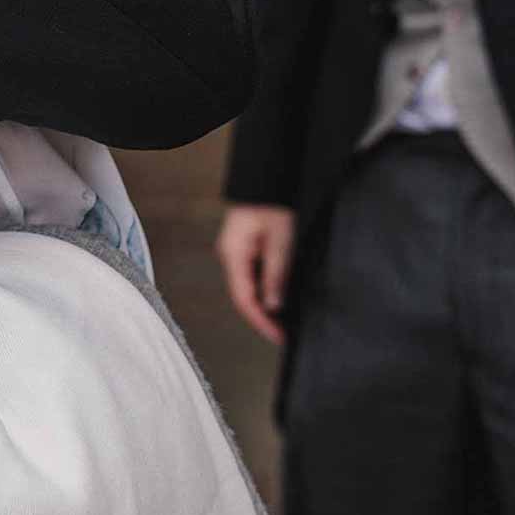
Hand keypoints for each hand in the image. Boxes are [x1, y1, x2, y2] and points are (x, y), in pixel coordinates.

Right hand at [217, 203, 295, 344]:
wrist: (268, 178)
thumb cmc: (273, 202)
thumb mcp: (281, 240)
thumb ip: (276, 274)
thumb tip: (273, 304)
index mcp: (233, 254)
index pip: (244, 299)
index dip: (261, 321)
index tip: (278, 336)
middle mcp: (231, 255)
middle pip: (244, 296)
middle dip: (263, 317)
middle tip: (283, 334)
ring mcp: (237, 252)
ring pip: (248, 287)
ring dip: (264, 305)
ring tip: (283, 321)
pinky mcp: (246, 248)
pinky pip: (253, 275)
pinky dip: (265, 290)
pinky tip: (278, 298)